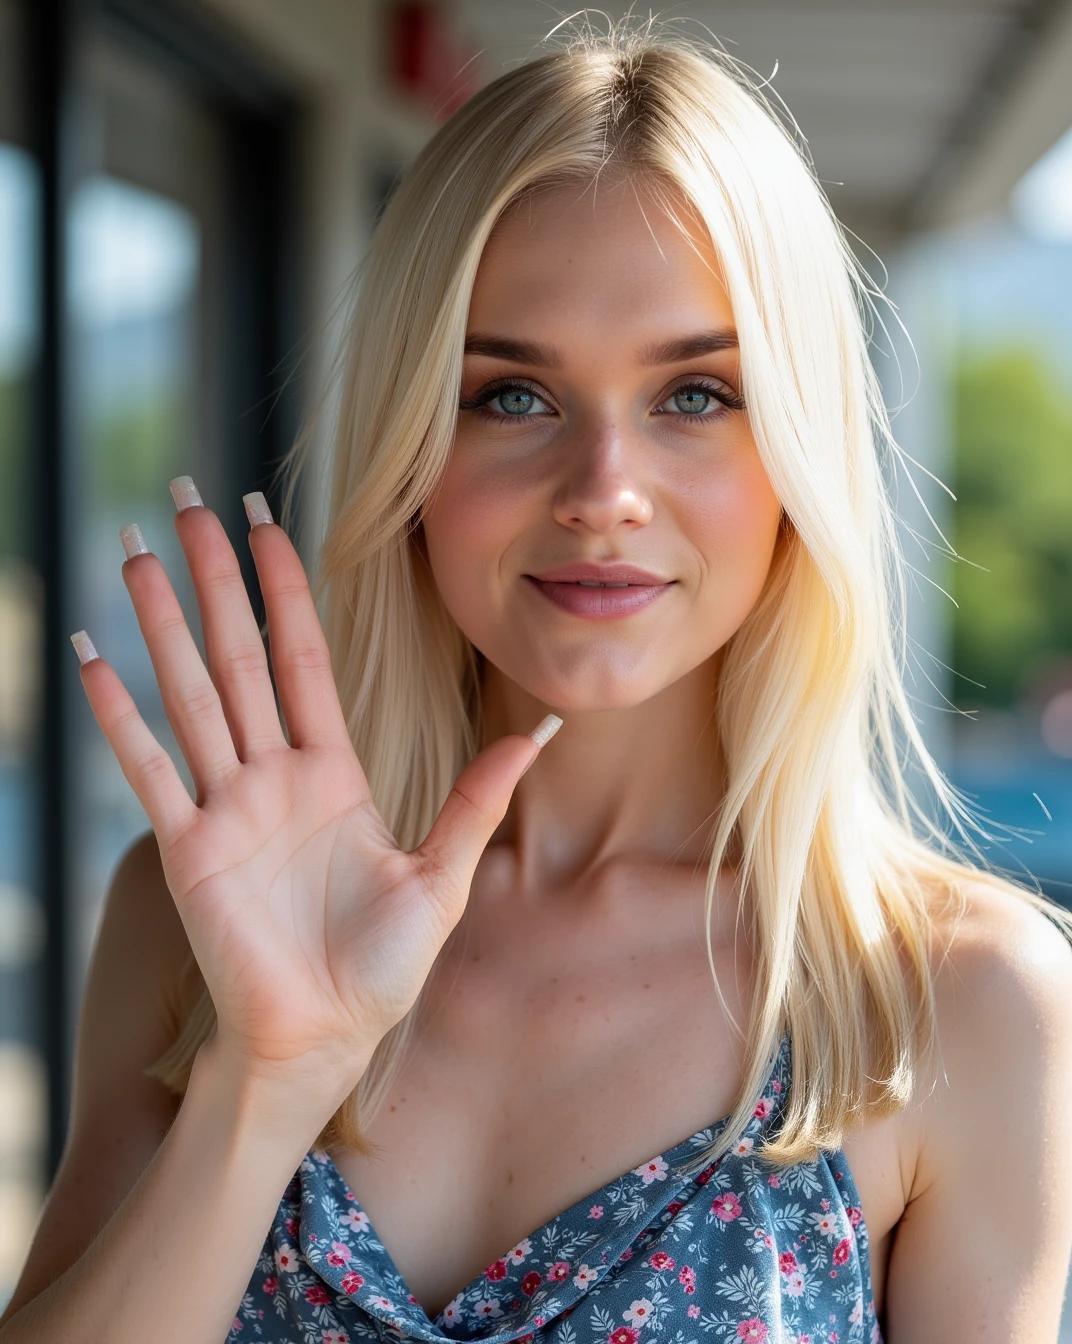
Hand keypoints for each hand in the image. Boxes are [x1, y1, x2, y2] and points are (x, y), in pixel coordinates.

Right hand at [70, 480, 560, 1114]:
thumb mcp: (441, 874)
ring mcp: (226, 805)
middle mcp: (272, 773)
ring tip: (135, 553)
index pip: (304, 655)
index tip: (265, 523)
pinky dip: (120, 716)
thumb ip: (478, 797)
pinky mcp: (188, 848)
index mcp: (332, 770)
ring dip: (162, 623)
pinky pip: (148, 768)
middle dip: (214, 576)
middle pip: (239, 652)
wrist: (324, 1038)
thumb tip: (541, 731)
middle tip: (186, 499)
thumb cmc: (381, 967)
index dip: (286, 586)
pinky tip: (94, 658)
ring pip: (191, 692)